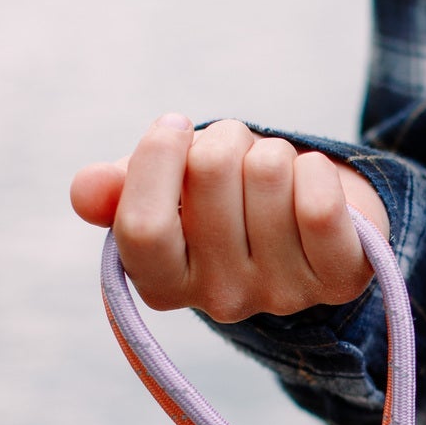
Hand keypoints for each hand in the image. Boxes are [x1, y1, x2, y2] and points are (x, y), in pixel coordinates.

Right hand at [70, 114, 389, 322]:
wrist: (318, 220)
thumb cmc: (230, 196)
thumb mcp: (167, 186)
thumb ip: (119, 188)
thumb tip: (86, 191)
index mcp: (162, 281)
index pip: (142, 225)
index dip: (156, 157)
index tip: (174, 126)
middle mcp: (219, 299)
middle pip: (210, 175)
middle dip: (223, 141)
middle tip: (236, 155)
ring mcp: (281, 294)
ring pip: (268, 172)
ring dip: (273, 153)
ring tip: (274, 176)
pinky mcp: (339, 279)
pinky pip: (320, 204)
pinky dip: (316, 170)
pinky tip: (310, 184)